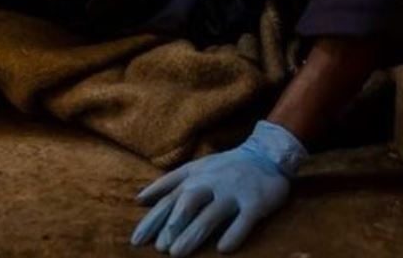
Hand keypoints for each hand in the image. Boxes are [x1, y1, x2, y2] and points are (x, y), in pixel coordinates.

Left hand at [130, 121, 306, 254]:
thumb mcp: (193, 169)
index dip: (152, 218)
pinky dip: (233, 234)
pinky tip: (223, 249)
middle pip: (187, 204)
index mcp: (194, 176)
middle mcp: (210, 183)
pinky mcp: (255, 203)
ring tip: (177, 253)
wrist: (265, 154)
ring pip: (210, 214)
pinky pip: (243, 221)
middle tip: (159, 248)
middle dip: (171, 225)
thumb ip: (168, 183)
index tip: (137, 239)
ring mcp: (232, 192)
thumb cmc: (223, 167)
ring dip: (193, 233)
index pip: (168, 198)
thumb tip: (139, 199)